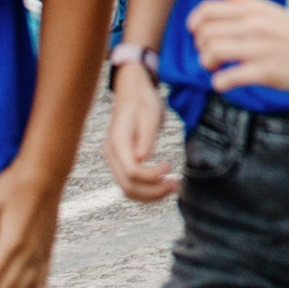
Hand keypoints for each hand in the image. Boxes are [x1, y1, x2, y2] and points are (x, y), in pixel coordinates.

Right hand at [104, 66, 175, 202]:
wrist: (132, 93)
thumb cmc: (143, 101)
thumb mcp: (150, 114)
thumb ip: (146, 136)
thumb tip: (143, 158)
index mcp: (117, 142)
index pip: (131, 171)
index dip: (152, 175)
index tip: (170, 166)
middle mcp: (112, 154)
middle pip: (128, 186)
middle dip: (153, 191)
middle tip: (176, 185)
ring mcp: (115, 160)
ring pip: (128, 189)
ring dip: (150, 194)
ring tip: (173, 187)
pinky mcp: (122, 161)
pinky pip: (131, 182)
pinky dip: (147, 189)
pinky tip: (163, 185)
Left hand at [187, 0, 288, 95]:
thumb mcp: (271, 11)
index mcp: (255, 10)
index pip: (207, 11)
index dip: (195, 24)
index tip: (201, 35)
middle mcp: (256, 25)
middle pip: (206, 33)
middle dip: (201, 47)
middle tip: (212, 55)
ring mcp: (261, 48)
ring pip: (212, 52)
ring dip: (207, 64)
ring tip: (217, 67)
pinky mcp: (266, 72)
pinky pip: (228, 78)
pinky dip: (220, 83)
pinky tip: (227, 82)